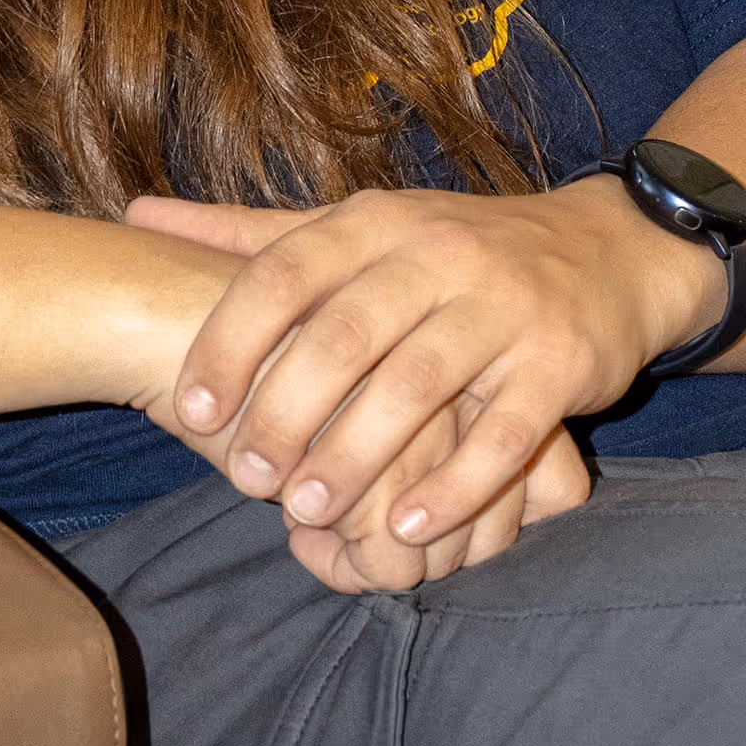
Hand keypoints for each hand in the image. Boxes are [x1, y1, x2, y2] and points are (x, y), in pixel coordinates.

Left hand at [123, 180, 724, 575]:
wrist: (612, 251)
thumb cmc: (455, 252)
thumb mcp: (359, 228)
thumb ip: (251, 234)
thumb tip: (132, 216)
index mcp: (378, 223)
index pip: (289, 271)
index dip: (234, 337)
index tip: (192, 406)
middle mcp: (440, 256)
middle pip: (347, 335)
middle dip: (287, 411)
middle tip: (242, 479)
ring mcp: (505, 310)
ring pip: (419, 388)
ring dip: (357, 458)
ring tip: (305, 516)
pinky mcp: (561, 365)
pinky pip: (504, 433)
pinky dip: (454, 486)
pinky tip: (406, 530)